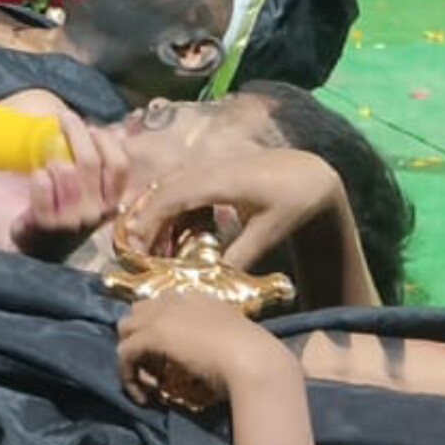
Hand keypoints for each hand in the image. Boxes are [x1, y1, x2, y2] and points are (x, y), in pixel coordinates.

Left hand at [10, 111, 132, 256]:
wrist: (38, 245)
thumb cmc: (66, 208)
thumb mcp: (91, 189)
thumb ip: (104, 162)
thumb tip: (120, 131)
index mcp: (112, 201)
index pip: (120, 166)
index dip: (106, 141)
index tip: (92, 126)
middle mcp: (97, 212)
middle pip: (90, 161)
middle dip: (76, 132)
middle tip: (65, 118)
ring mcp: (72, 220)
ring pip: (66, 171)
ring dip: (54, 156)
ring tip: (48, 154)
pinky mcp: (46, 223)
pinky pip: (43, 186)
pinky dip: (38, 175)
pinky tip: (37, 174)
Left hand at [117, 292, 287, 412]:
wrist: (257, 363)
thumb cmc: (255, 361)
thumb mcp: (232, 347)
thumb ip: (213, 347)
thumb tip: (200, 369)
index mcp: (199, 301)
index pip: (163, 308)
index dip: (160, 333)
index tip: (169, 362)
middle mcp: (177, 301)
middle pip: (138, 314)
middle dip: (140, 340)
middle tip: (157, 372)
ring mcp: (162, 315)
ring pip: (125, 330)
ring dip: (132, 357)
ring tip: (151, 384)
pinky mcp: (153, 334)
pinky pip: (124, 353)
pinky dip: (128, 375)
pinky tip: (144, 397)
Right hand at [118, 147, 343, 280]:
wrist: (311, 173)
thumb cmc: (294, 200)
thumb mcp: (270, 231)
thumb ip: (242, 253)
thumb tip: (214, 279)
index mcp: (220, 180)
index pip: (172, 196)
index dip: (150, 219)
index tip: (137, 245)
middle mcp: (208, 167)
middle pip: (163, 189)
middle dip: (143, 218)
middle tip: (133, 249)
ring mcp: (209, 165)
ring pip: (168, 184)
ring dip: (155, 211)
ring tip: (148, 243)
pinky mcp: (212, 169)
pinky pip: (181, 184)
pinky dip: (170, 205)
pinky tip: (172, 229)